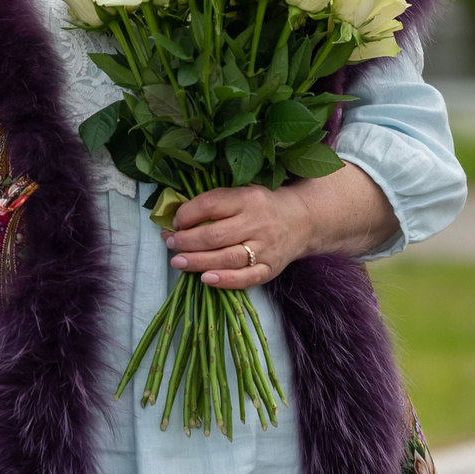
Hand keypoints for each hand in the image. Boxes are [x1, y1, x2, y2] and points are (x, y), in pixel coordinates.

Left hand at [164, 164, 395, 289]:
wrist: (304, 220)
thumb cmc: (263, 205)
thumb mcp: (243, 193)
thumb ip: (216, 202)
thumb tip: (178, 215)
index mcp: (248, 198)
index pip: (211, 204)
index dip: (188, 214)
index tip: (175, 221)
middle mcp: (257, 223)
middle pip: (215, 235)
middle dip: (187, 241)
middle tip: (170, 243)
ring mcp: (265, 248)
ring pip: (227, 258)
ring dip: (198, 261)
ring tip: (177, 261)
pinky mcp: (271, 268)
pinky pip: (247, 278)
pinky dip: (225, 280)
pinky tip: (206, 279)